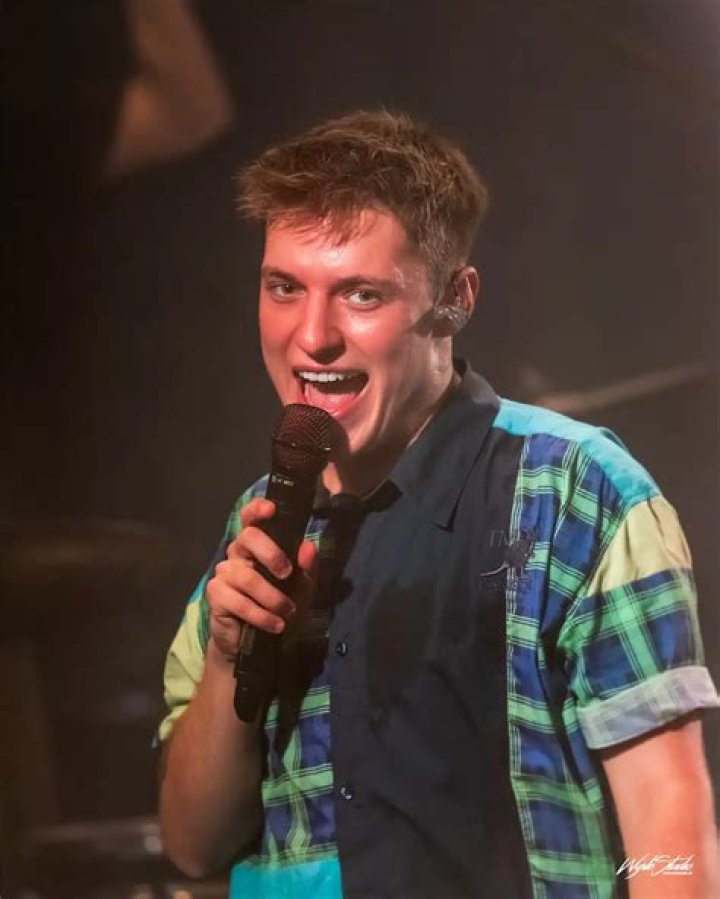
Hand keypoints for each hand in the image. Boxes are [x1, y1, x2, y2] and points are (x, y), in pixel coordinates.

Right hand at [205, 498, 317, 664]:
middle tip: (287, 574)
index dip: (257, 509)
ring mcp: (224, 574)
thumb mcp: (302, 590)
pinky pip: (238, 601)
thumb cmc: (279, 608)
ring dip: (272, 597)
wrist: (256, 644)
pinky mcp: (216, 596)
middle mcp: (237, 554)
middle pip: (247, 537)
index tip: (272, 508)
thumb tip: (308, 546)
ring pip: (246, 576)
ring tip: (287, 612)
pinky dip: (261, 615)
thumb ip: (307, 569)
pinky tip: (275, 625)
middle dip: (271, 553)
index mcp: (256, 546)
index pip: (251, 518)